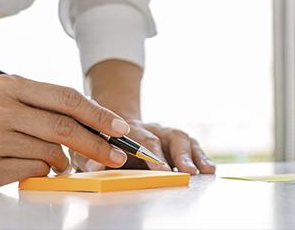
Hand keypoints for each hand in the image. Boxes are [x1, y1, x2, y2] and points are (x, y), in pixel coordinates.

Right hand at [0, 75, 129, 189]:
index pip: (66, 98)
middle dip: (97, 144)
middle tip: (117, 156)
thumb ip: (51, 106)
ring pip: (50, 152)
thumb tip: (104, 124)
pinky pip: (33, 170)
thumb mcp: (13, 100)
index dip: (99, 114)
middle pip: (63, 127)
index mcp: (10, 86)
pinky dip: (43, 170)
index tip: (121, 129)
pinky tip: (31, 165)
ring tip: (59, 160)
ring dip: (64, 161)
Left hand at [72, 120, 215, 174]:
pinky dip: (201, 157)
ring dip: (192, 156)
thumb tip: (96, 167)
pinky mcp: (174, 139)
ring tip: (201, 171)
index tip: (160, 168)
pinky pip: (191, 145)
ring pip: (181, 138)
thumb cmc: (97, 141)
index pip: (142, 139)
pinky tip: (209, 168)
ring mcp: (163, 131)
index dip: (152, 154)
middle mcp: (150, 126)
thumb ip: (89, 158)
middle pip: (168, 137)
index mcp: (127, 128)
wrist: (109, 123)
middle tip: (185, 170)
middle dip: (178, 155)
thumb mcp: (85, 148)